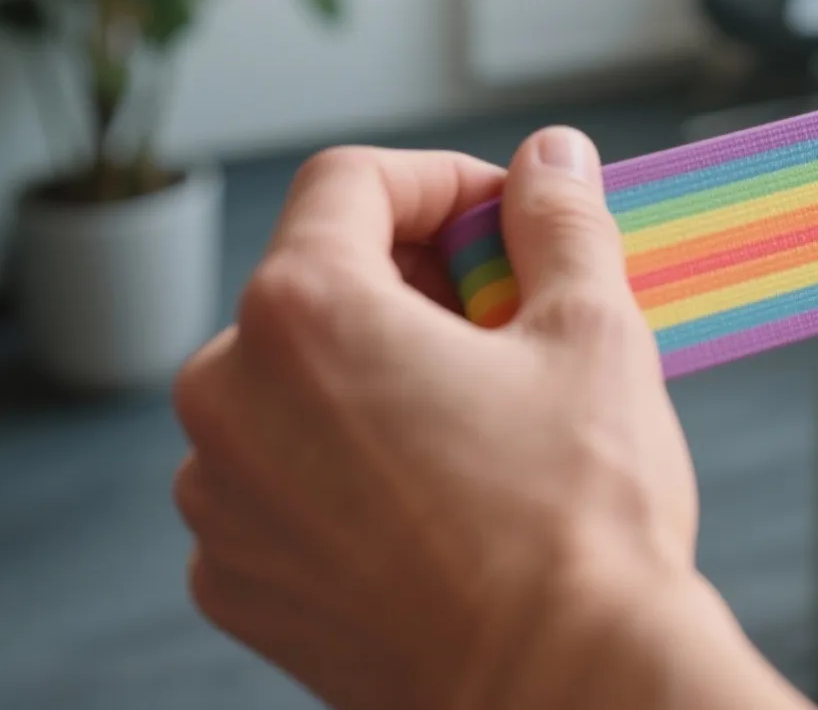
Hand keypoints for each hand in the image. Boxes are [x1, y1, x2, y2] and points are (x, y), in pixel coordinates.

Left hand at [173, 129, 806, 709]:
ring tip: (489, 419)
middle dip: (418, 284)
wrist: (562, 688)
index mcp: (301, 316)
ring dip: (381, 376)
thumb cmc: (579, 518)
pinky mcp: (242, 585)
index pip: (349, 183)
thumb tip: (552, 161)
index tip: (507, 217)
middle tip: (518, 320)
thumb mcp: (594, 332)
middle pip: (317, 285)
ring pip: (296, 388)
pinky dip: (351, 467)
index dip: (443, 180)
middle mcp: (227, 403)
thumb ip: (560, 221)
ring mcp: (223, 504)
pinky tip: (445, 498)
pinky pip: (283, 483)